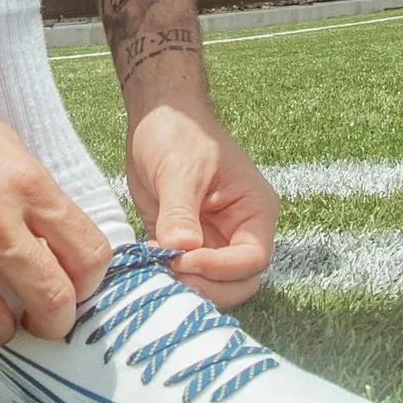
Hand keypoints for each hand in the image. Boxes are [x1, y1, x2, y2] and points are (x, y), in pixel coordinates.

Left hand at [123, 98, 278, 308]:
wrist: (157, 116)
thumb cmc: (179, 131)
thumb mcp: (180, 168)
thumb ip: (181, 211)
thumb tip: (182, 249)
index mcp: (255, 210)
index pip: (252, 259)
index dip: (220, 268)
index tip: (182, 259)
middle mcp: (240, 231)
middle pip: (238, 282)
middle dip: (207, 285)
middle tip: (168, 271)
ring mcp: (214, 240)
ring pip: (213, 285)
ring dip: (187, 285)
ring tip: (156, 266)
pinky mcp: (186, 244)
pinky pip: (186, 274)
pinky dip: (169, 277)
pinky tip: (148, 262)